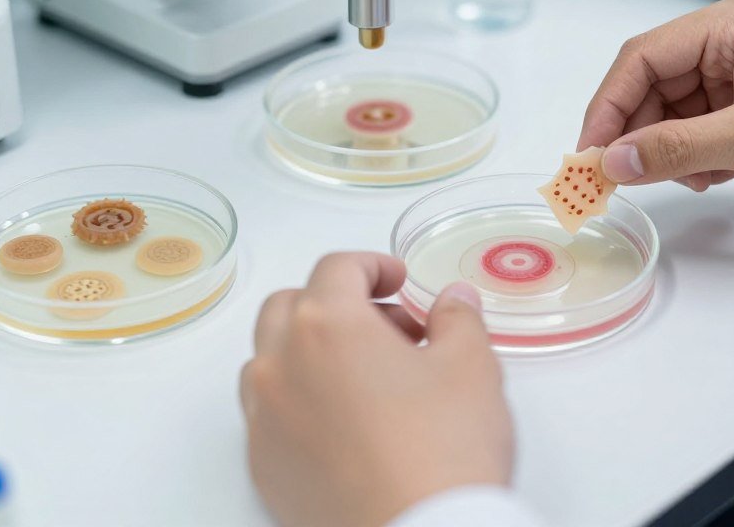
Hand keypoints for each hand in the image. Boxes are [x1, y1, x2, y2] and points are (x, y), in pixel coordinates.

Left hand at [241, 253, 512, 526]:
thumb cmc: (443, 451)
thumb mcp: (471, 367)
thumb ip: (458, 318)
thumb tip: (452, 300)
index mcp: (327, 325)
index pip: (338, 268)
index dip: (374, 266)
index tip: (398, 281)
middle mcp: (280, 364)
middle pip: (291, 305)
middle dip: (337, 303)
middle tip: (388, 328)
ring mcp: (263, 418)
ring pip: (269, 358)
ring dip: (309, 349)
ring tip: (364, 375)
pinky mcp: (262, 466)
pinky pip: (267, 413)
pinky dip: (297, 399)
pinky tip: (344, 422)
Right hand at [579, 0, 733, 208]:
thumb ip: (676, 149)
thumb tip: (615, 160)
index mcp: (731, 23)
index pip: (644, 57)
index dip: (608, 105)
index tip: (589, 150)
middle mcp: (731, 42)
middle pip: (653, 85)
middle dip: (637, 132)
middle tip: (616, 175)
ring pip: (673, 112)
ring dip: (669, 150)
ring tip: (684, 178)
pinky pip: (698, 129)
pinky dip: (693, 156)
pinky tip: (713, 176)